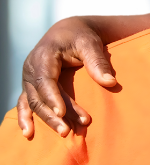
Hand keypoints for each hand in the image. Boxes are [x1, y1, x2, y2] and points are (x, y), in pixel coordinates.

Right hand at [17, 17, 115, 137]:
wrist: (69, 31)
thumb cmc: (80, 36)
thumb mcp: (90, 43)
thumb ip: (97, 61)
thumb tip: (110, 82)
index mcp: (43, 56)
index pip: (45, 80)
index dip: (53, 97)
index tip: (63, 113)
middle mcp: (31, 68)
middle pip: (38, 96)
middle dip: (52, 114)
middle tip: (68, 131)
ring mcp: (29, 78)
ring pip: (34, 102)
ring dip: (46, 119)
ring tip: (62, 133)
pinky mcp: (31, 85)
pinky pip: (25, 103)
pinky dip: (25, 117)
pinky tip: (28, 133)